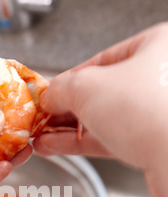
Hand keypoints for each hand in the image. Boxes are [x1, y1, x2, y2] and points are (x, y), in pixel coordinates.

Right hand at [34, 23, 167, 196]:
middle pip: (99, 91)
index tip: (47, 92)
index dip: (67, 78)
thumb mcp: (87, 87)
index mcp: (153, 49)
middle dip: (64, 108)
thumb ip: (61, 88)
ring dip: (67, 129)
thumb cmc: (144, 111)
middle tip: (40, 117)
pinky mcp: (150, 143)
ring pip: (102, 118)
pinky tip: (54, 147)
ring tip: (40, 137)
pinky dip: (79, 143)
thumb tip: (48, 97)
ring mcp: (155, 113)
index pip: (100, 60)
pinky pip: (108, 138)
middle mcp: (157, 79)